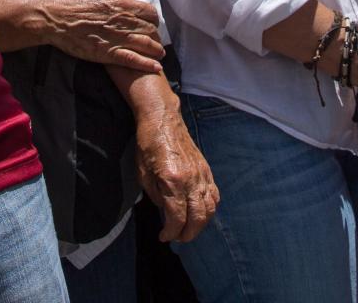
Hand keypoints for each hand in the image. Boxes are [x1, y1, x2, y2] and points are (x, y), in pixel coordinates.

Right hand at [41, 0, 164, 71]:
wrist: (56, 18)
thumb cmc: (74, 1)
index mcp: (122, 4)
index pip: (150, 12)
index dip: (153, 19)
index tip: (152, 23)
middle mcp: (124, 21)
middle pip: (150, 30)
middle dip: (155, 35)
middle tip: (155, 40)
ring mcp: (117, 38)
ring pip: (146, 45)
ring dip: (156, 50)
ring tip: (159, 54)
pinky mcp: (108, 53)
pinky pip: (133, 60)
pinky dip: (147, 64)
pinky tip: (156, 68)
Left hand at [134, 102, 218, 241]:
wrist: (162, 119)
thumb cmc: (148, 145)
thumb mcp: (143, 174)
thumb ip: (156, 197)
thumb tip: (166, 213)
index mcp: (173, 181)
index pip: (177, 218)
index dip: (171, 232)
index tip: (163, 237)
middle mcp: (191, 179)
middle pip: (198, 217)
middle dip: (188, 234)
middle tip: (177, 238)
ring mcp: (202, 174)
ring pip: (210, 208)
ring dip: (201, 224)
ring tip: (189, 229)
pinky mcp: (206, 169)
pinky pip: (214, 195)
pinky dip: (209, 208)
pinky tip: (200, 212)